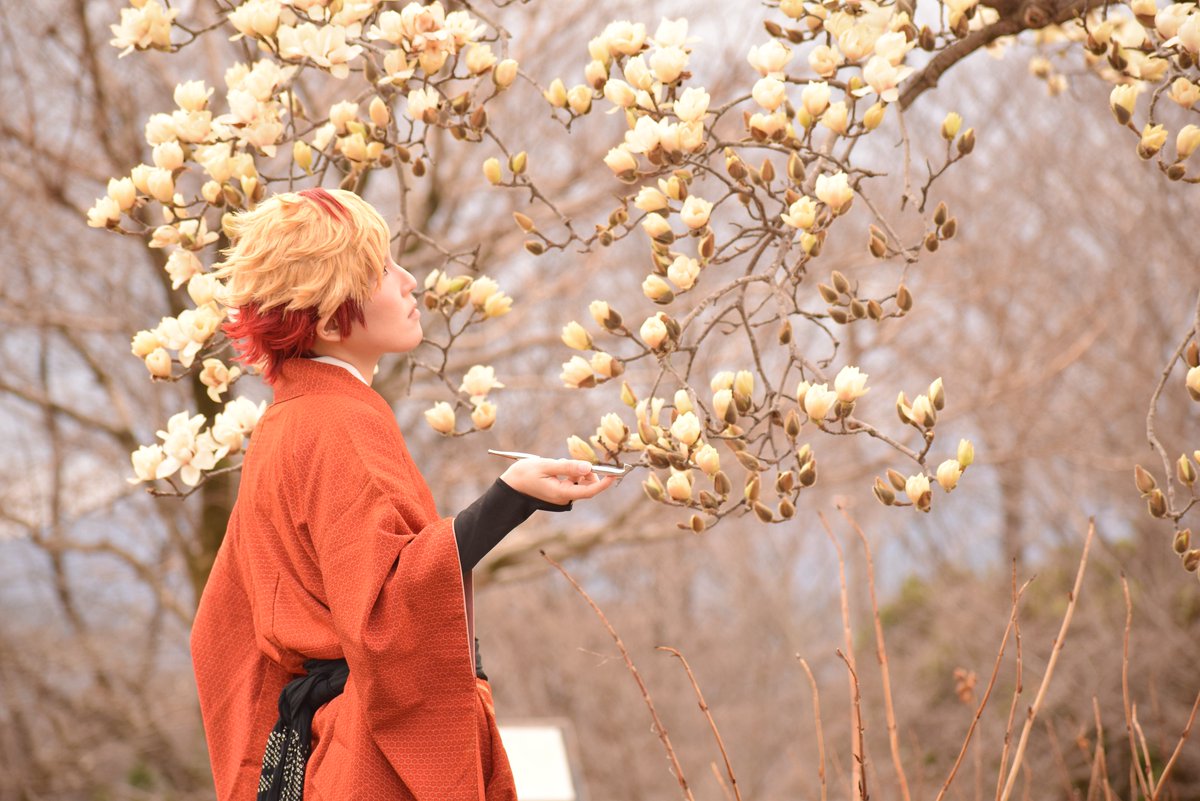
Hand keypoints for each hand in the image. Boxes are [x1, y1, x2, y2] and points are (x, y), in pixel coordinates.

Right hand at [499, 458, 617, 505]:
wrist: (510, 486)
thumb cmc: (524, 475)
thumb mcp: (545, 466)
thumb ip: (567, 467)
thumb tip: (588, 467)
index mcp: (562, 493)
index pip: (589, 490)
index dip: (604, 482)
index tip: (615, 473)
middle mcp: (565, 497)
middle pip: (587, 485)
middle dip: (586, 471)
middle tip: (572, 460)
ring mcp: (562, 495)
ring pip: (580, 481)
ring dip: (575, 470)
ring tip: (556, 465)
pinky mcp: (560, 492)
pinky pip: (572, 481)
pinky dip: (569, 472)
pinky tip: (556, 468)